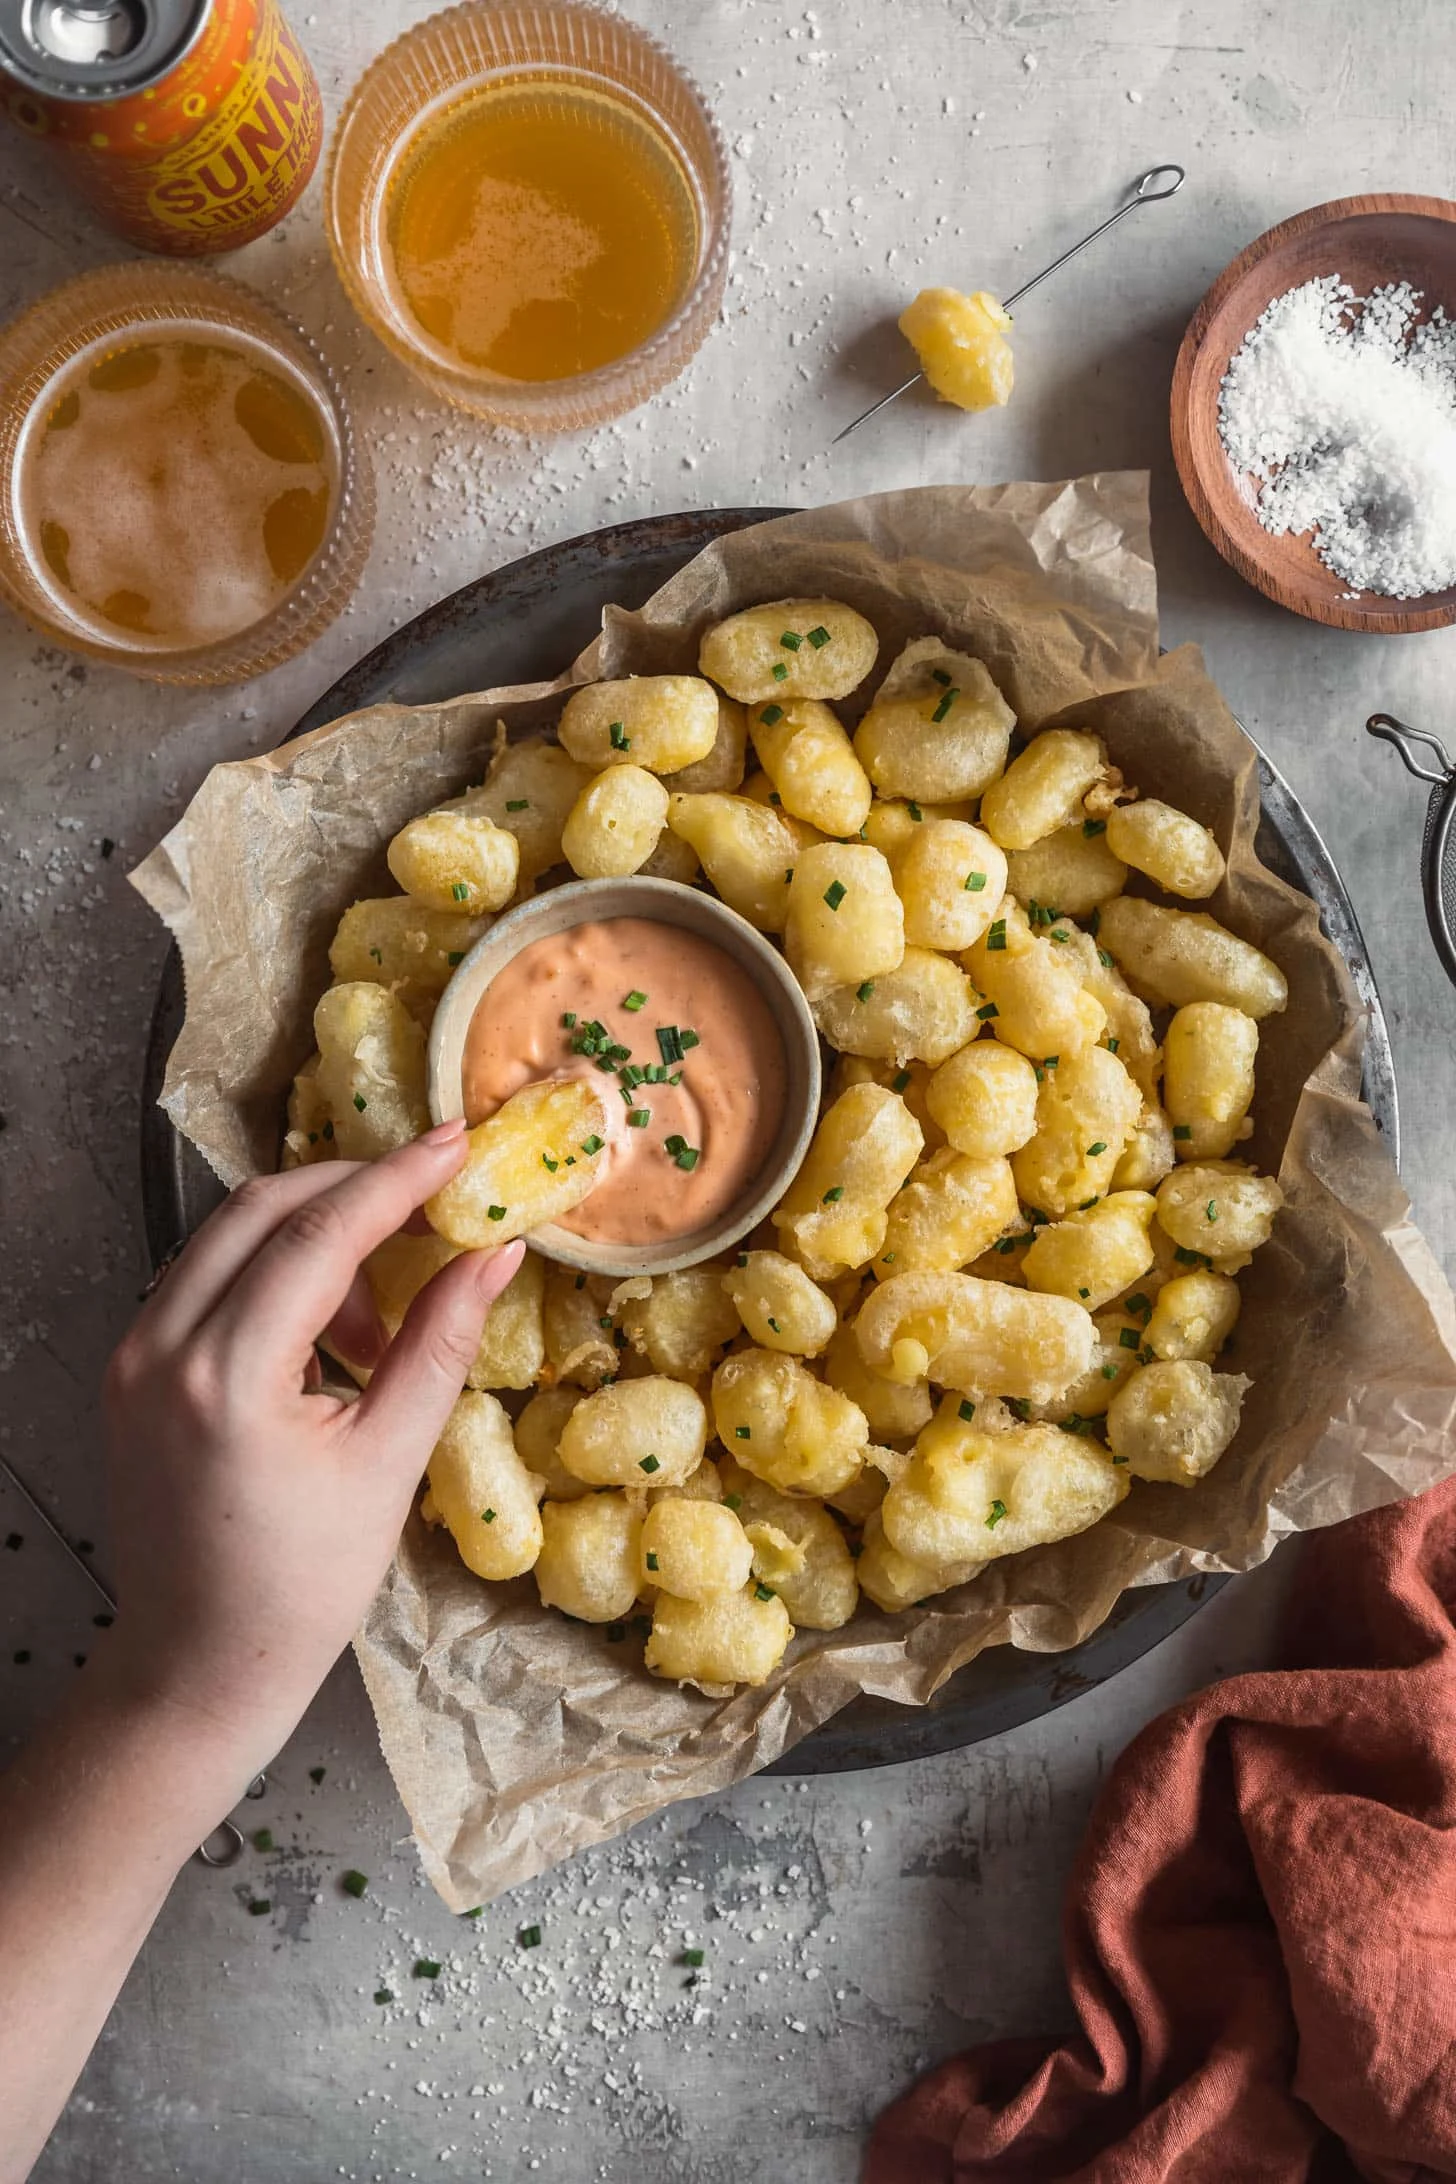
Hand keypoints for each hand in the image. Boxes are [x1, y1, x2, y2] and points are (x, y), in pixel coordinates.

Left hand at [99, 1121, 523, 1786]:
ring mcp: (133, 1356)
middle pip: (261, 1208)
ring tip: (377, 1306)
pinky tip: (325, 1326)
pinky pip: (202, 1277)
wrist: (198, 1665)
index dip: (397, 1179)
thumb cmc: (301, 1586)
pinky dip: (269, 1271)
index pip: (319, 1233)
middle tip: (431, 1195)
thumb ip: (439, 1343)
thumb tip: (496, 1255)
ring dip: (311, 1232)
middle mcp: (161, 1349)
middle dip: (353, 1188)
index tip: (458, 1145)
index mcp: (227, 1377)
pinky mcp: (129, 1369)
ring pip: (226, 1234)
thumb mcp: (389, 1463)